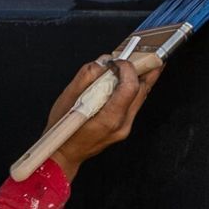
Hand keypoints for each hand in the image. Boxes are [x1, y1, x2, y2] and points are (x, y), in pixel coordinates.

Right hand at [46, 57, 160, 179]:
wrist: (63, 154)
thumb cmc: (62, 129)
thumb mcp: (67, 98)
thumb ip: (87, 76)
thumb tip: (103, 61)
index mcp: (109, 118)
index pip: (130, 87)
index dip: (127, 68)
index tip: (117, 61)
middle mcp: (122, 124)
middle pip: (142, 91)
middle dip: (144, 69)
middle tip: (146, 53)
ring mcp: (125, 128)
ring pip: (140, 97)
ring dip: (142, 78)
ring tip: (144, 61)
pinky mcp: (123, 127)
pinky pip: (134, 104)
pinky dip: (133, 89)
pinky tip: (130, 79)